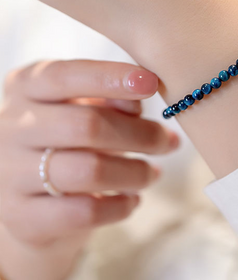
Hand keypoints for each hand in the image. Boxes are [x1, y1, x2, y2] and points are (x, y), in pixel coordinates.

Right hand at [0, 60, 178, 278]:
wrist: (33, 194)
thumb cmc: (69, 137)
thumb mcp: (83, 106)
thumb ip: (110, 97)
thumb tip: (142, 95)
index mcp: (26, 87)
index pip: (65, 76)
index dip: (110, 77)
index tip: (151, 82)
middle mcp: (12, 126)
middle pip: (87, 125)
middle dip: (140, 134)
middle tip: (167, 141)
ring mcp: (11, 173)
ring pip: (90, 171)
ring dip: (135, 173)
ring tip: (152, 173)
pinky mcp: (22, 217)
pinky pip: (84, 212)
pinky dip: (120, 206)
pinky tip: (132, 199)